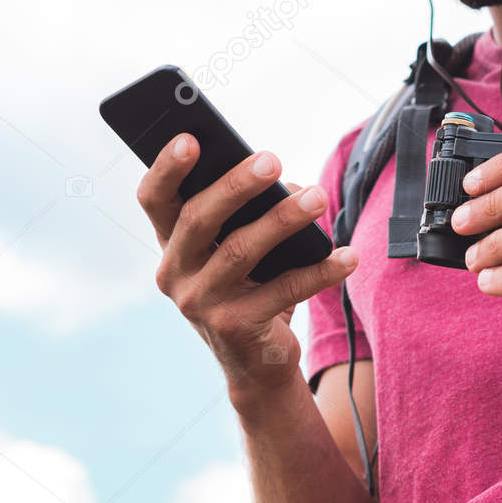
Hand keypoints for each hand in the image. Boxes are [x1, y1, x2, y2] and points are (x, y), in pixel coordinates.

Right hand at [137, 134, 357, 403]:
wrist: (256, 364)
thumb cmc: (251, 290)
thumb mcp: (244, 250)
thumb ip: (254, 214)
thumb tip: (292, 187)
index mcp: (171, 245)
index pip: (154, 200)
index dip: (166, 168)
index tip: (190, 138)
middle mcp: (175, 274)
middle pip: (199, 219)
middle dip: (236, 185)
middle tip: (271, 159)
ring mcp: (201, 304)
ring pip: (241, 251)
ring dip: (284, 220)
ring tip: (320, 198)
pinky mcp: (236, 328)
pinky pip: (284, 290)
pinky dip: (320, 271)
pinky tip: (347, 255)